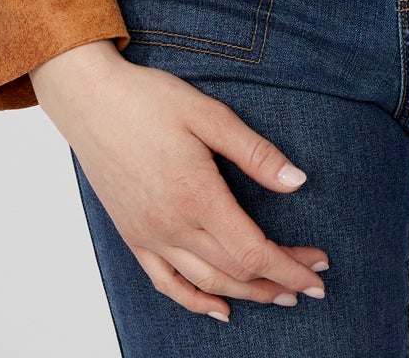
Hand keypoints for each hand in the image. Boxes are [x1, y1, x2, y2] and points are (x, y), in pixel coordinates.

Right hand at [30, 41, 328, 323]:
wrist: (89, 101)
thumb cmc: (148, 100)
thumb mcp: (209, 114)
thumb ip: (254, 152)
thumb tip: (297, 181)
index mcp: (196, 195)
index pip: (253, 251)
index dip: (290, 267)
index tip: (319, 272)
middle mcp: (171, 226)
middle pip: (235, 272)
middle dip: (278, 281)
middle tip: (311, 283)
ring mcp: (148, 236)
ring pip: (205, 283)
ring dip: (246, 295)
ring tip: (279, 296)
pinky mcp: (132, 237)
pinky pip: (166, 283)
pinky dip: (195, 302)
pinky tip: (219, 308)